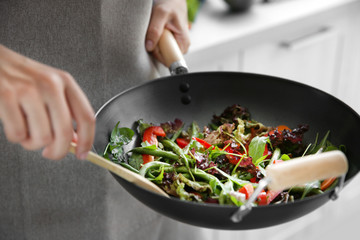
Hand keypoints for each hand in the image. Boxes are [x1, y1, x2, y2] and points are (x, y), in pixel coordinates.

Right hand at [0, 45, 94, 159]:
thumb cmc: (22, 77)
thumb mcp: (50, 86)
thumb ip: (65, 110)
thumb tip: (76, 140)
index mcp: (65, 81)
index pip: (86, 117)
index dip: (87, 141)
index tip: (82, 154)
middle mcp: (50, 84)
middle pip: (65, 133)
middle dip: (57, 151)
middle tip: (50, 152)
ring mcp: (28, 90)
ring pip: (42, 137)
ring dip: (33, 143)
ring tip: (27, 132)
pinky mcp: (6, 96)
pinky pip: (18, 134)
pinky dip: (16, 136)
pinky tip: (13, 124)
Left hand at [145, 0, 189, 64]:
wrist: (173, 0)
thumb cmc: (170, 4)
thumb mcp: (160, 14)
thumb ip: (155, 30)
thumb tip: (149, 46)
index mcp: (184, 42)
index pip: (170, 59)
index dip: (159, 55)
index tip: (153, 46)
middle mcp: (182, 46)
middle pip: (165, 57)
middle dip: (156, 49)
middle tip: (153, 36)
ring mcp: (176, 45)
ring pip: (162, 53)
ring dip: (154, 45)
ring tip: (155, 33)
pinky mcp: (171, 43)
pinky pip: (160, 49)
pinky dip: (155, 43)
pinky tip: (155, 35)